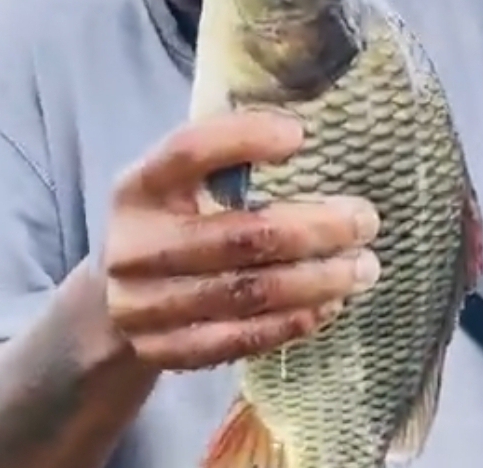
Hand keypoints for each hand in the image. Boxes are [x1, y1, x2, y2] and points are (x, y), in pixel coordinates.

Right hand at [101, 109, 380, 370]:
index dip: (243, 138)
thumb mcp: (181, 184)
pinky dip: (292, 322)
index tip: (299, 135)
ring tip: (363, 267)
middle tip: (366, 221)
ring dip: (317, 281)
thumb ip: (226, 158)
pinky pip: (240, 339)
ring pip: (248, 293)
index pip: (188, 152)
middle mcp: (135, 245)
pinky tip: (329, 304)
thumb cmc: (175, 223)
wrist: (116, 303)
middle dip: (315, 229)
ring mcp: (143, 305)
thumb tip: (305, 132)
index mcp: (138, 187)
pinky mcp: (163, 351)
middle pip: (239, 236)